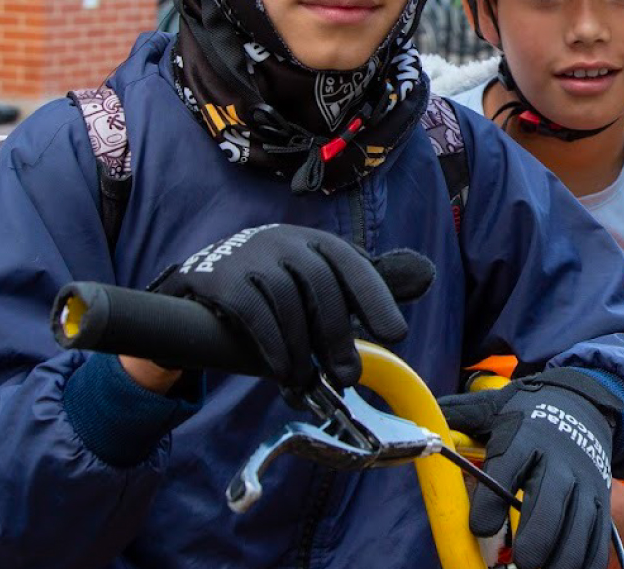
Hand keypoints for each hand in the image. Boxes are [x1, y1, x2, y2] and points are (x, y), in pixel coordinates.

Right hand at [150, 224, 433, 390]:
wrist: (197, 283)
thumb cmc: (273, 286)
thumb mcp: (317, 279)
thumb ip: (363, 284)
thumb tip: (426, 276)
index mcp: (314, 241)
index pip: (352, 264)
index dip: (376, 297)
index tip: (396, 334)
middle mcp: (285, 241)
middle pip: (321, 287)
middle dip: (338, 336)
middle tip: (348, 376)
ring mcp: (251, 255)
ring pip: (288, 302)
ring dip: (303, 348)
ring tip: (307, 381)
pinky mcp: (220, 277)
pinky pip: (253, 312)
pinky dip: (272, 345)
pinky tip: (282, 372)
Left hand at [440, 368, 622, 568]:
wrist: (580, 404)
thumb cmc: (527, 414)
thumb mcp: (492, 407)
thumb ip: (460, 417)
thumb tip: (422, 422)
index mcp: (524, 437)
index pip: (507, 467)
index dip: (491, 502)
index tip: (479, 527)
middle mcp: (558, 460)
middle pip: (550, 503)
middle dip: (536, 539)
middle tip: (521, 562)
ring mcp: (584, 481)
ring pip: (580, 527)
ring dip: (560, 558)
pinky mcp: (601, 499)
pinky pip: (598, 538)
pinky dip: (585, 562)